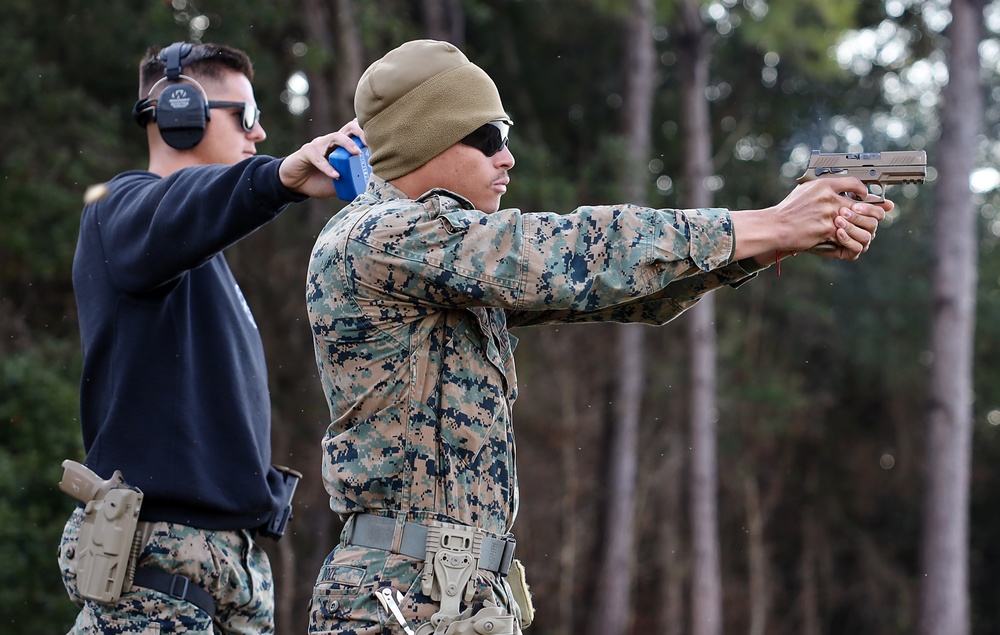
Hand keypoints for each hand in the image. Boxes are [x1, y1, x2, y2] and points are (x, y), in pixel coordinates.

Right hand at [278, 118, 364, 197]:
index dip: (367, 132)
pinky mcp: (307, 152)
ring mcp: (319, 145)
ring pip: (335, 137)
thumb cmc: (318, 181)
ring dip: (348, 144)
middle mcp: (331, 142)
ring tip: (357, 153)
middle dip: (361, 132)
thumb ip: (351, 183)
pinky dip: (328, 167)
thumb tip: (370, 191)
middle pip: (349, 128)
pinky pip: (318, 158)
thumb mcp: (339, 183)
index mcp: (341, 147)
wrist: (294, 183)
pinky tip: (336, 175)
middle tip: (370, 144)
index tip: (380, 140)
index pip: (356, 133)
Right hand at [738, 177, 891, 265]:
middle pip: (865, 204)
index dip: (864, 191)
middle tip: (879, 214)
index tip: (866, 196)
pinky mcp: (827, 229)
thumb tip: (838, 189)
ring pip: (860, 221)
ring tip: (865, 230)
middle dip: (875, 211)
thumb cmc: (787, 210)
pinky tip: (849, 240)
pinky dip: (849, 239)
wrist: (775, 226)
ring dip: (865, 227)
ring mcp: (829, 214)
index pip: (854, 183)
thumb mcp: (805, 191)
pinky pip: (847, 235)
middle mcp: (829, 197)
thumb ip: (823, 189)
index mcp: (824, 184)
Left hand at [814, 192, 893, 260]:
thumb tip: (866, 188)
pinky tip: (838, 232)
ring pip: (867, 236)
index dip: (871, 207)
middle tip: (843, 212)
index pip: (877, 211)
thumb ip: (849, 186)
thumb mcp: (828, 192)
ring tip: (837, 221)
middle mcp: (862, 227)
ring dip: (852, 228)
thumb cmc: (810, 210)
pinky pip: (857, 248)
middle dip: (859, 217)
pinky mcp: (850, 252)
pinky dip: (848, 239)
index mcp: (862, 214)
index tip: (857, 203)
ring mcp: (857, 240)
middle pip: (873, 223)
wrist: (795, 228)